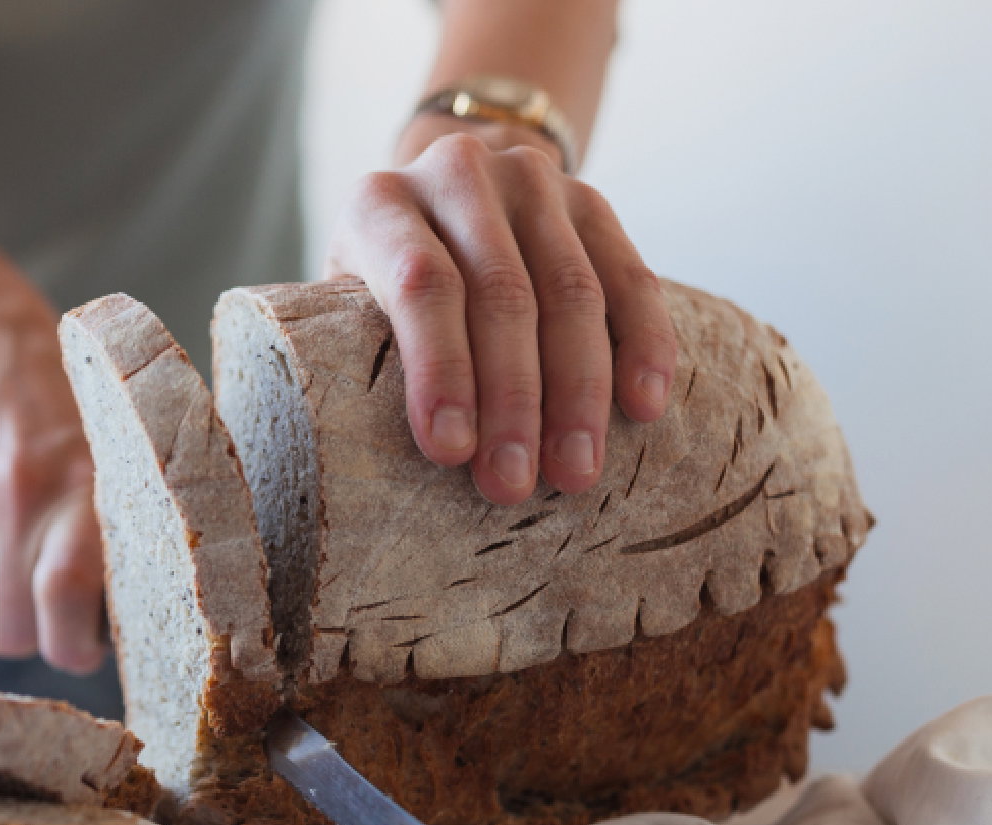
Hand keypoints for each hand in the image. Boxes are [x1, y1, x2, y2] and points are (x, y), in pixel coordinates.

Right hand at [0, 286, 107, 674]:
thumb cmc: (72, 401)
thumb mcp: (118, 450)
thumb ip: (114, 530)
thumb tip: (116, 621)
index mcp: (76, 481)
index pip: (64, 598)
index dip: (75, 644)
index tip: (90, 643)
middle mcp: (12, 491)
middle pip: (10, 630)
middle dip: (38, 632)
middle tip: (64, 607)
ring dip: (7, 595)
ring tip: (32, 545)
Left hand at [325, 125, 677, 503]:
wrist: (439, 197)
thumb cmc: (377, 283)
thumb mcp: (347, 303)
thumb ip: (364, 348)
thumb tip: (389, 455)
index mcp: (381, 203)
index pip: (421, 285)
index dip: (440, 370)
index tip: (451, 452)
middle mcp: (457, 174)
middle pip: (501, 293)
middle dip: (512, 400)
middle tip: (515, 483)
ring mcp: (530, 180)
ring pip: (570, 290)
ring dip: (578, 391)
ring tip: (575, 471)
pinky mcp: (590, 200)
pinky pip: (630, 276)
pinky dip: (644, 343)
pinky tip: (644, 405)